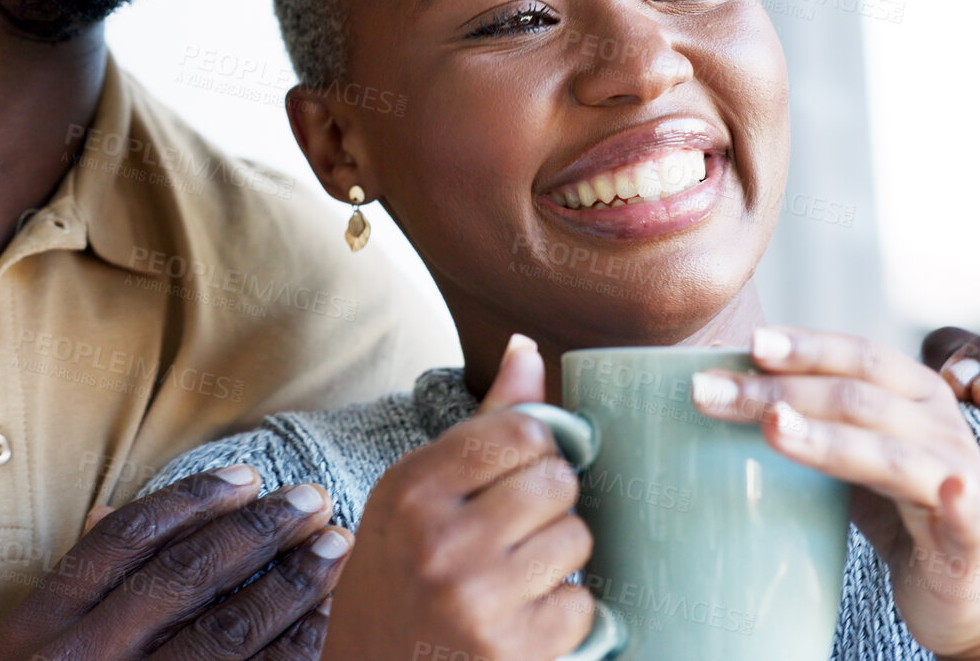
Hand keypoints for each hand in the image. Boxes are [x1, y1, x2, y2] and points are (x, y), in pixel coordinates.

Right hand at [0, 465, 353, 660]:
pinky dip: (298, 648)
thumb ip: (77, 589)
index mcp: (40, 628)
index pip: (126, 540)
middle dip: (259, 530)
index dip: (193, 500)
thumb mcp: (34, 649)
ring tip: (335, 550)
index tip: (249, 476)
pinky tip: (327, 620)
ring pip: (227, 630)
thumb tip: (105, 510)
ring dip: (291, 584)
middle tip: (314, 500)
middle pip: (185, 575)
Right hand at [322, 335, 598, 659]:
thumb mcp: (414, 495)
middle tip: (512, 532)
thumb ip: (481, 425)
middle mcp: (440, 539)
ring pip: (577, 540)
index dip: (532, 450)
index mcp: (411, 488)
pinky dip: (562, 613)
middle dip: (548, 505)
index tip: (511, 476)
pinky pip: (583, 605)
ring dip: (559, 558)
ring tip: (514, 575)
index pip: (522, 430)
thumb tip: (528, 348)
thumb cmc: (396, 578)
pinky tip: (520, 617)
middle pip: (557, 482)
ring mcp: (478, 598)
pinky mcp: (514, 651)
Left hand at [694, 327, 979, 660]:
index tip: (748, 342)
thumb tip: (728, 390)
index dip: (805, 346)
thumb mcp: (854, 460)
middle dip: (777, 390)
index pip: (857, 355)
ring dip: (825, 435)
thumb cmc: (905, 518)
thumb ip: (812, 424)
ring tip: (771, 426)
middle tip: (708, 391)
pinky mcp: (974, 535)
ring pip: (885, 448)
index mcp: (914, 397)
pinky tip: (947, 490)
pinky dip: (956, 499)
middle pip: (853, 396)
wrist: (978, 597)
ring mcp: (958, 477)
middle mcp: (940, 426)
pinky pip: (963, 511)